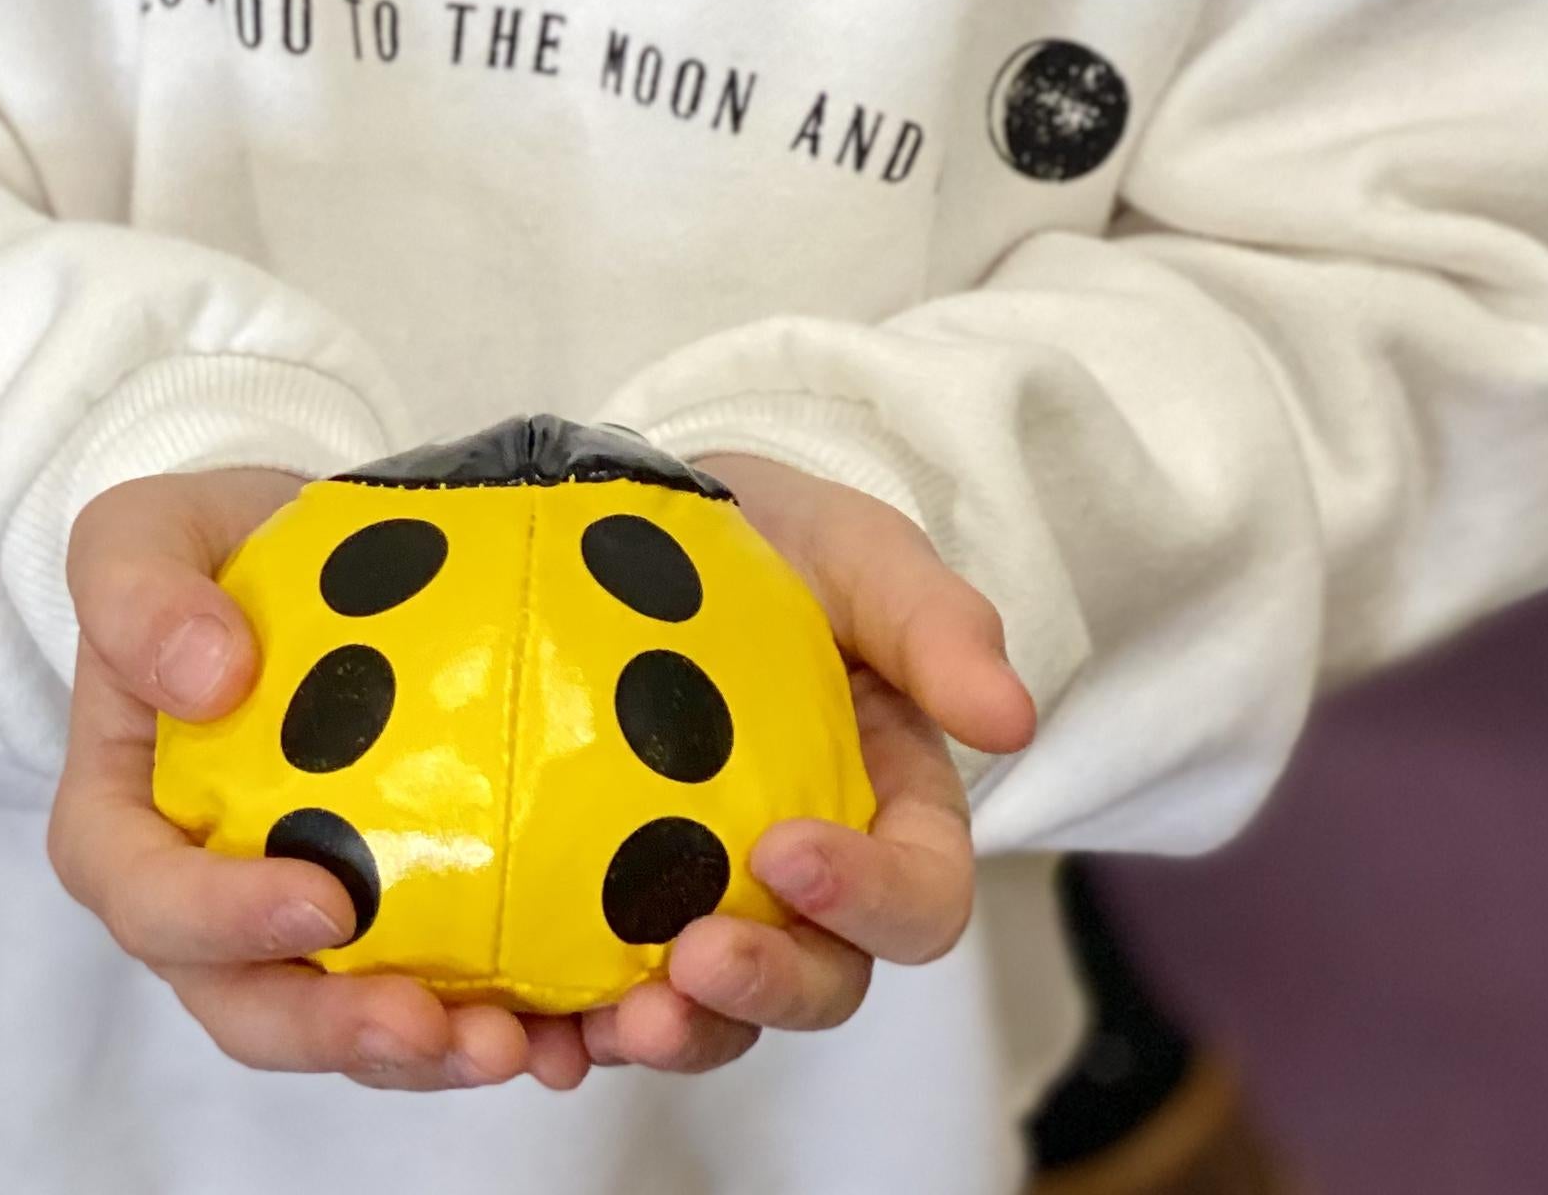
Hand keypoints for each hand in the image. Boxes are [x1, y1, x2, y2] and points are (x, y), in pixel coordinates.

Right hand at [45, 468, 569, 1091]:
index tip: (325, 901)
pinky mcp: (401, 928)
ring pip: (355, 1028)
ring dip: (436, 1057)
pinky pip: (448, 1002)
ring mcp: (306, 932)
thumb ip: (138, 596)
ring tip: (523, 1043)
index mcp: (124, 831)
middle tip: (432, 1023)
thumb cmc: (202, 555)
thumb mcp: (139, 538)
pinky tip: (577, 1030)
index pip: (152, 902)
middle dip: (341, 1033)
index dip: (226, 924)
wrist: (301, 551)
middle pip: (256, 1007)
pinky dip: (516, 1027)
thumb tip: (207, 677)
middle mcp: (210, 910)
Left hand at [576, 454, 1034, 1073]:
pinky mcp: (620, 902)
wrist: (659, 516)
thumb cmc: (784, 547)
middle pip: (821, 979)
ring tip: (614, 1022)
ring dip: (676, 1031)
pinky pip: (610, 988)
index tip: (786, 850)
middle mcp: (814, 880)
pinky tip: (538, 1030)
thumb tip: (1009, 717)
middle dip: (765, 988)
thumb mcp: (862, 556)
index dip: (869, 897)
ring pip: (718, 1009)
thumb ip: (935, 623)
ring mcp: (717, 898)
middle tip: (692, 964)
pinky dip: (580, 1022)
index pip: (918, 897)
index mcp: (894, 812)